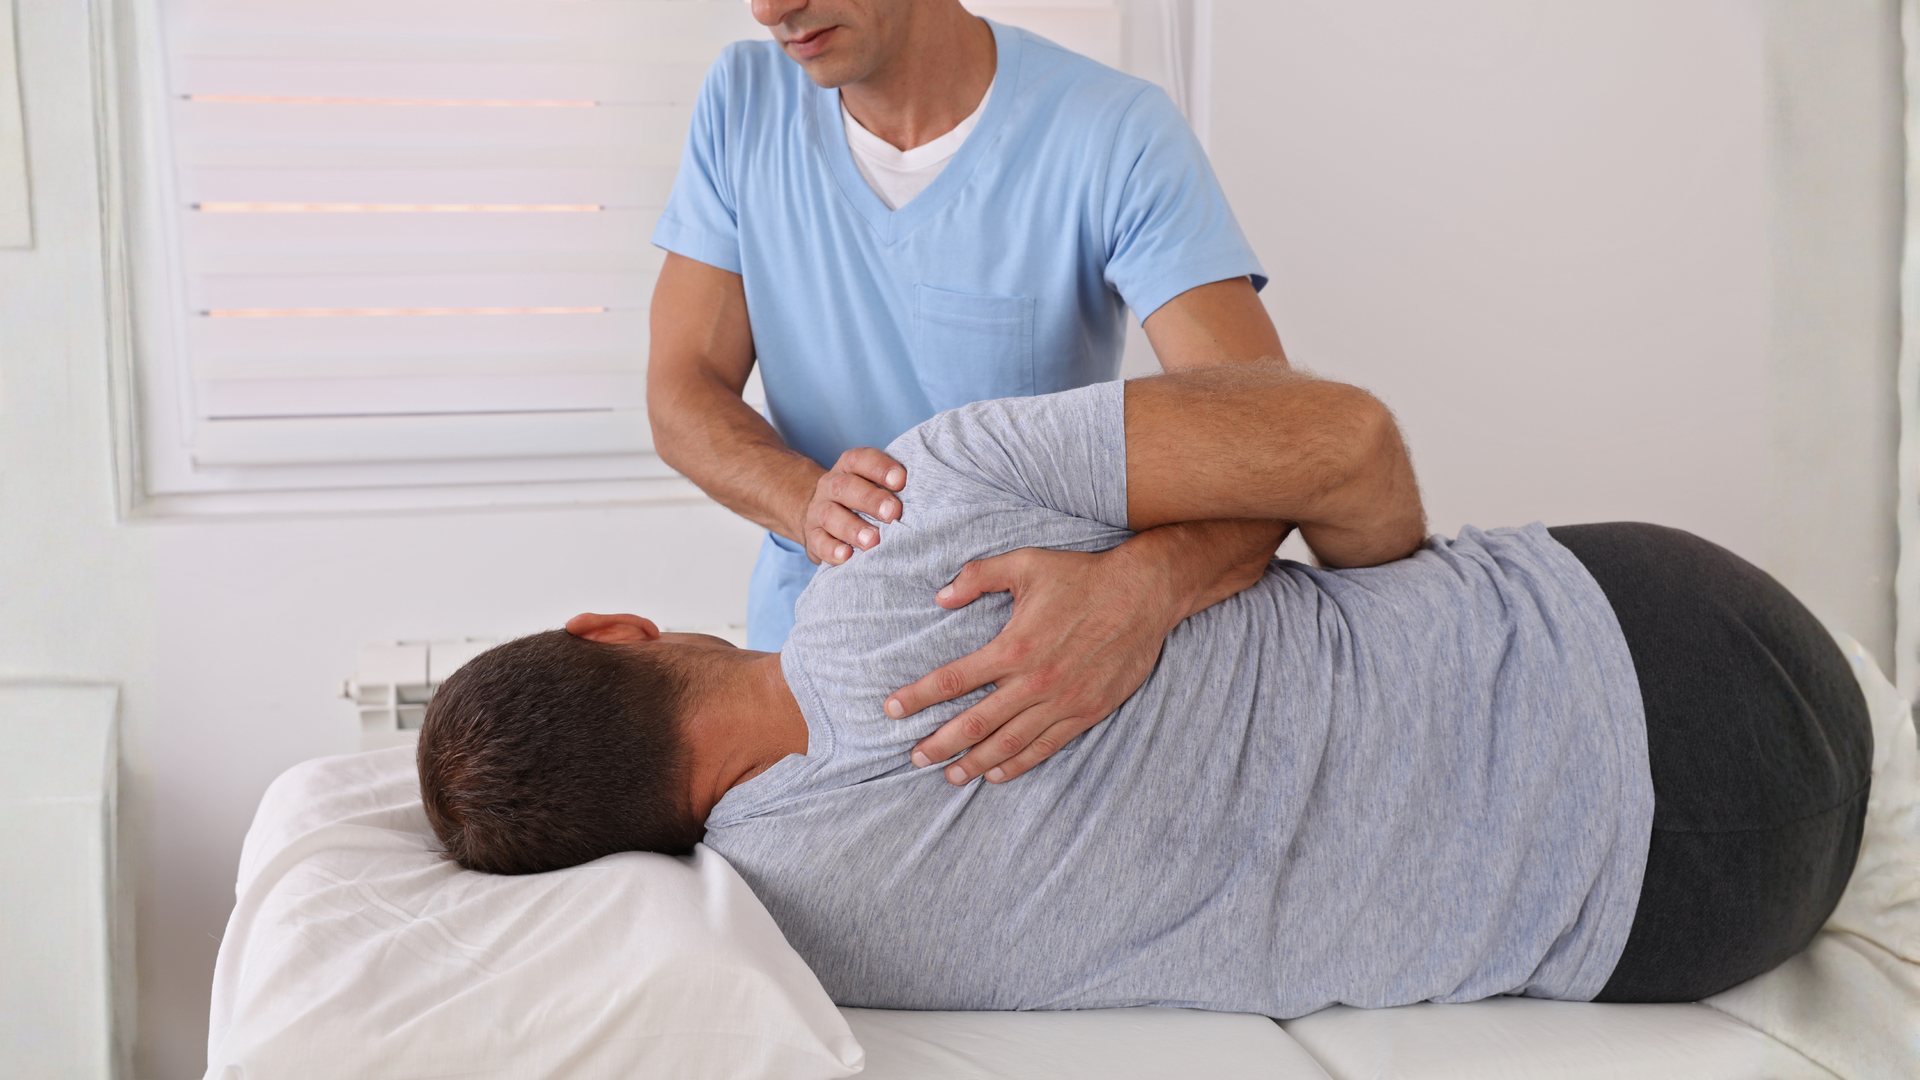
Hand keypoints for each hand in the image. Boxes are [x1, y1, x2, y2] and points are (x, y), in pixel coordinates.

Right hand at [802, 448, 905, 564]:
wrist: (824, 515)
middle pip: (846, 487)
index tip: (902, 481)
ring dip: (853, 528)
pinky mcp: (812, 535)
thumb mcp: (876, 485)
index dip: (880, 468)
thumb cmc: (864, 499)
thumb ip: (896, 487)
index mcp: (849, 467)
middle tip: (893, 514)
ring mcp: (819, 510)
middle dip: (871, 500)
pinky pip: (818, 541)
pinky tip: (847, 556)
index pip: (861, 460)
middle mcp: (831, 485)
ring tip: (873, 542)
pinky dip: (832, 549)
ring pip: (831, 515)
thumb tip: (932, 495)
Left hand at [886, 544, 1186, 784]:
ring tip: (948, 774)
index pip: (954, 680)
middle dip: (939, 743)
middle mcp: (1035, 681)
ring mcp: (1062, 701)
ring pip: (1009, 743)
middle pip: (975, 723)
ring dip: (975, 762)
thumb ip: (979, 576)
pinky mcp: (1087, 711)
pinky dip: (1018, 764)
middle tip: (914, 757)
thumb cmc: (1082, 576)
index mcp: (1014, 647)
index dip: (918, 697)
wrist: (1145, 594)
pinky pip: (1046, 747)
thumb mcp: (1026, 563)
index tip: (891, 709)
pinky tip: (996, 773)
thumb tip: (940, 596)